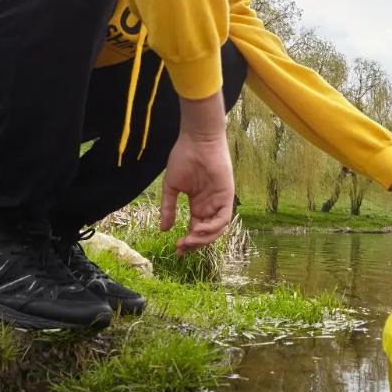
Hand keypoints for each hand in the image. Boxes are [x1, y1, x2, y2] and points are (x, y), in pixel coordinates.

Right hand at [160, 94, 234, 253]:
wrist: (196, 140)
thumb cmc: (183, 158)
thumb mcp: (172, 187)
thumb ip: (168, 208)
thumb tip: (163, 229)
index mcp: (198, 204)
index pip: (195, 229)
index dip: (188, 242)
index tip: (176, 250)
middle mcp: (210, 206)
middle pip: (207, 233)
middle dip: (195, 244)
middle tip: (181, 248)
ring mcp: (220, 201)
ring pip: (217, 229)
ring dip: (204, 239)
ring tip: (189, 240)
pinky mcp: (227, 195)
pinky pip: (224, 218)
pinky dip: (213, 228)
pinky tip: (198, 229)